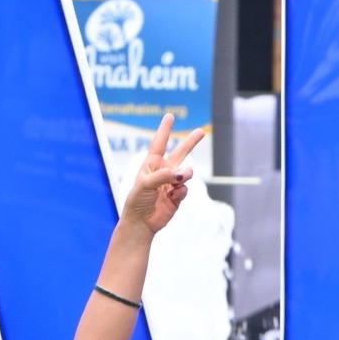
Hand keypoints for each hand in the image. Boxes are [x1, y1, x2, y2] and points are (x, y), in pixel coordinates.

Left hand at [122, 114, 201, 237]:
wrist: (140, 223)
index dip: (165, 129)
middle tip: (201, 131)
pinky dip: (180, 192)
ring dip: (186, 174)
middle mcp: (163, 172)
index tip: (170, 116)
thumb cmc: (137, 201)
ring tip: (181, 177)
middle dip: (191, 142)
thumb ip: (163, 175)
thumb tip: (182, 174)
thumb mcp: (145, 184)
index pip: (159, 143)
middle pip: (180, 153)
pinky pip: (185, 189)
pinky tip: (172, 197)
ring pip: (186, 172)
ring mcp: (171, 184)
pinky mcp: (178, 196)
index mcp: (152, 164)